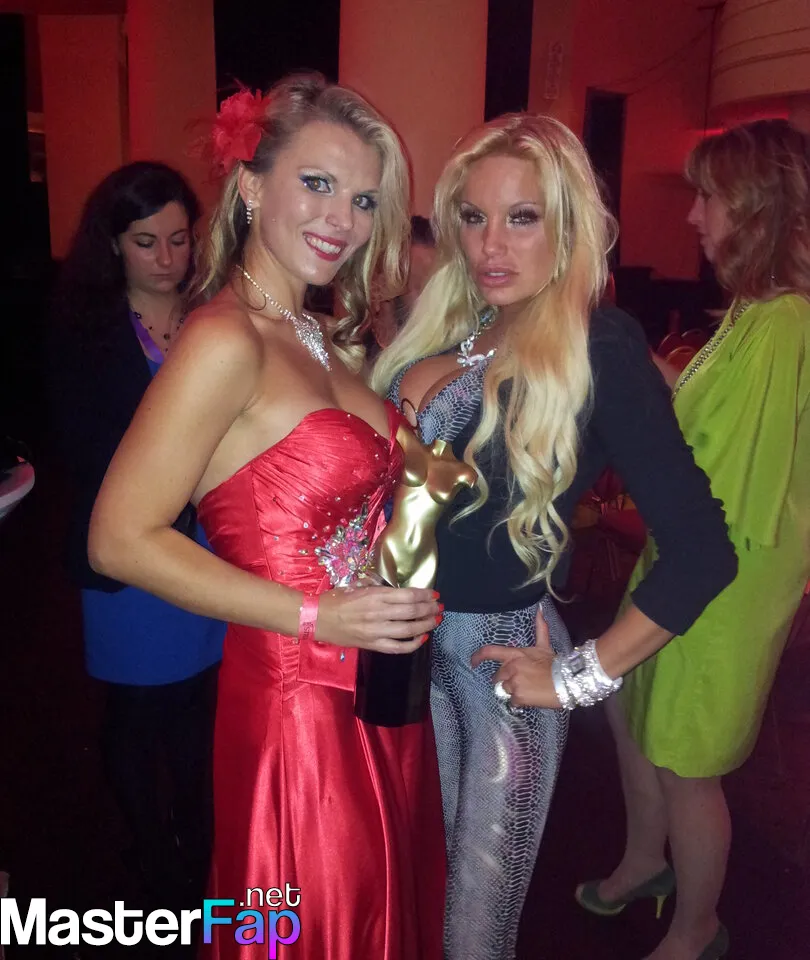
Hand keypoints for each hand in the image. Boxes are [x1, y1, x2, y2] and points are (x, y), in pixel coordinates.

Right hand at [316, 585, 440, 653]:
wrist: (316, 619)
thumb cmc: (336, 600)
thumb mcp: (358, 587)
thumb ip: (378, 589)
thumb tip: (400, 592)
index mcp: (374, 595)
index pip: (407, 595)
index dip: (424, 595)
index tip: (434, 594)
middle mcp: (378, 613)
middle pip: (412, 612)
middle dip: (429, 609)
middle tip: (439, 607)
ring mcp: (376, 631)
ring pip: (408, 630)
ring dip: (426, 625)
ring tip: (436, 620)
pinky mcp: (372, 645)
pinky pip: (398, 647)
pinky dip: (413, 644)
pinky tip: (422, 638)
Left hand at [471, 609, 559, 707]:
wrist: (567, 682)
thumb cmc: (554, 663)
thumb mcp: (544, 646)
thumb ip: (540, 628)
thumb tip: (540, 609)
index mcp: (515, 654)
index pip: (490, 652)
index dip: (478, 656)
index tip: (473, 662)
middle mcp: (511, 668)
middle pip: (497, 677)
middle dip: (505, 680)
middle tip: (521, 680)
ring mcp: (514, 683)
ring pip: (505, 690)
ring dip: (513, 691)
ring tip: (528, 688)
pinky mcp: (518, 697)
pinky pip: (512, 701)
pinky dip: (520, 701)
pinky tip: (531, 696)